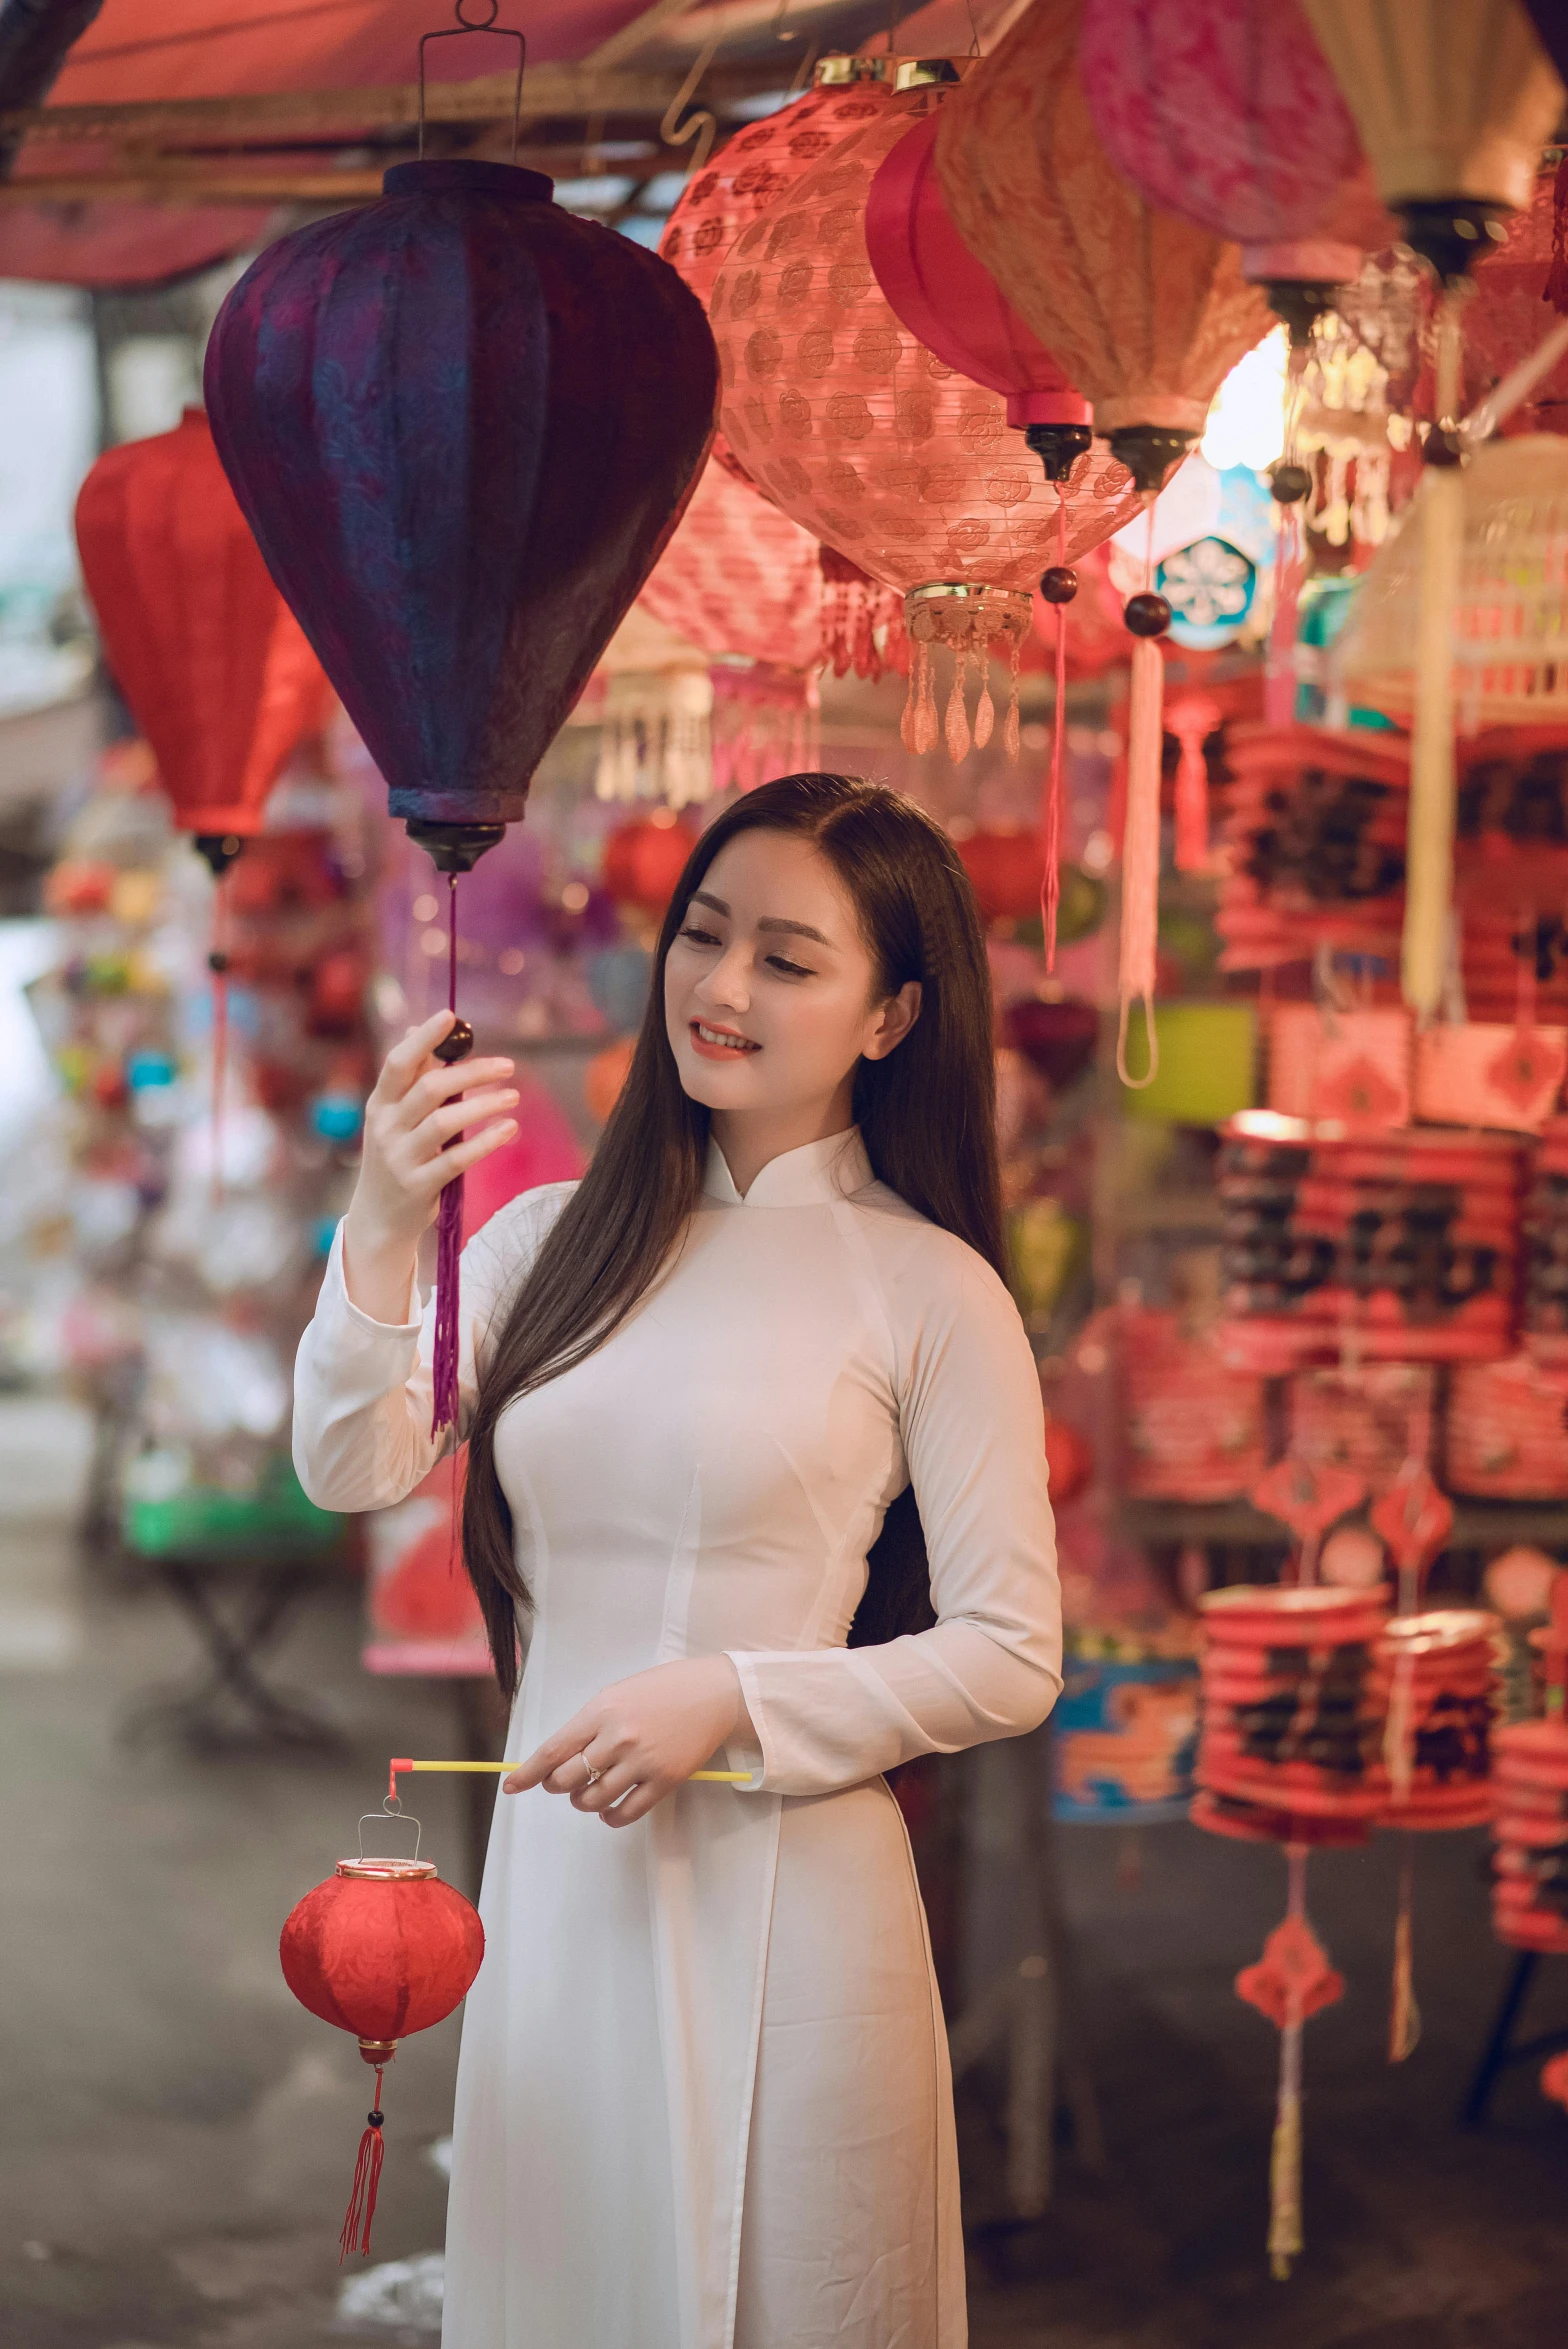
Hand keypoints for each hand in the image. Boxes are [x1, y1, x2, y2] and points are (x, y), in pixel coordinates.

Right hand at [342, 1010, 517, 1321]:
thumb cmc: (396, 1156)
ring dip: (484, 1105)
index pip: (397, 1063)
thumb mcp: (394, 1118)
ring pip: (445, 1122)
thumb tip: (426, 1033)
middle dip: (472, 1072)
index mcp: (379, 1104)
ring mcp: (400, 1158)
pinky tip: (509, 1128)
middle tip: (509, 1066)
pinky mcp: (419, 1186)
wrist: (378, 1218)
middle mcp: (386, 1128)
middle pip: (430, 1089)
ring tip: (513, 1097)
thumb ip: (412, 1081)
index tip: (450, 1015)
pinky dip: (486, 1141)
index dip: (423, 1038)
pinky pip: (457, 1159)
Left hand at [503, 1657, 749, 1826]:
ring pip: (592, 1800)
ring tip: (589, 1794)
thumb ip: (589, 1724)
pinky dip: (610, 1817)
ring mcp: (642, 1761)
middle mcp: (618, 1738)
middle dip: (557, 1786)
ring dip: (582, 1803)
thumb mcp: (617, 1695)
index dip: (528, 1773)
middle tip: (564, 1783)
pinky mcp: (664, 1781)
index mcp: (601, 1711)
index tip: (512, 1786)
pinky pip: (625, 1813)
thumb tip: (558, 1757)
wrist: (713, 1694)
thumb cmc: (662, 1690)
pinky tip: (609, 1810)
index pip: (553, 1750)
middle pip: (567, 1780)